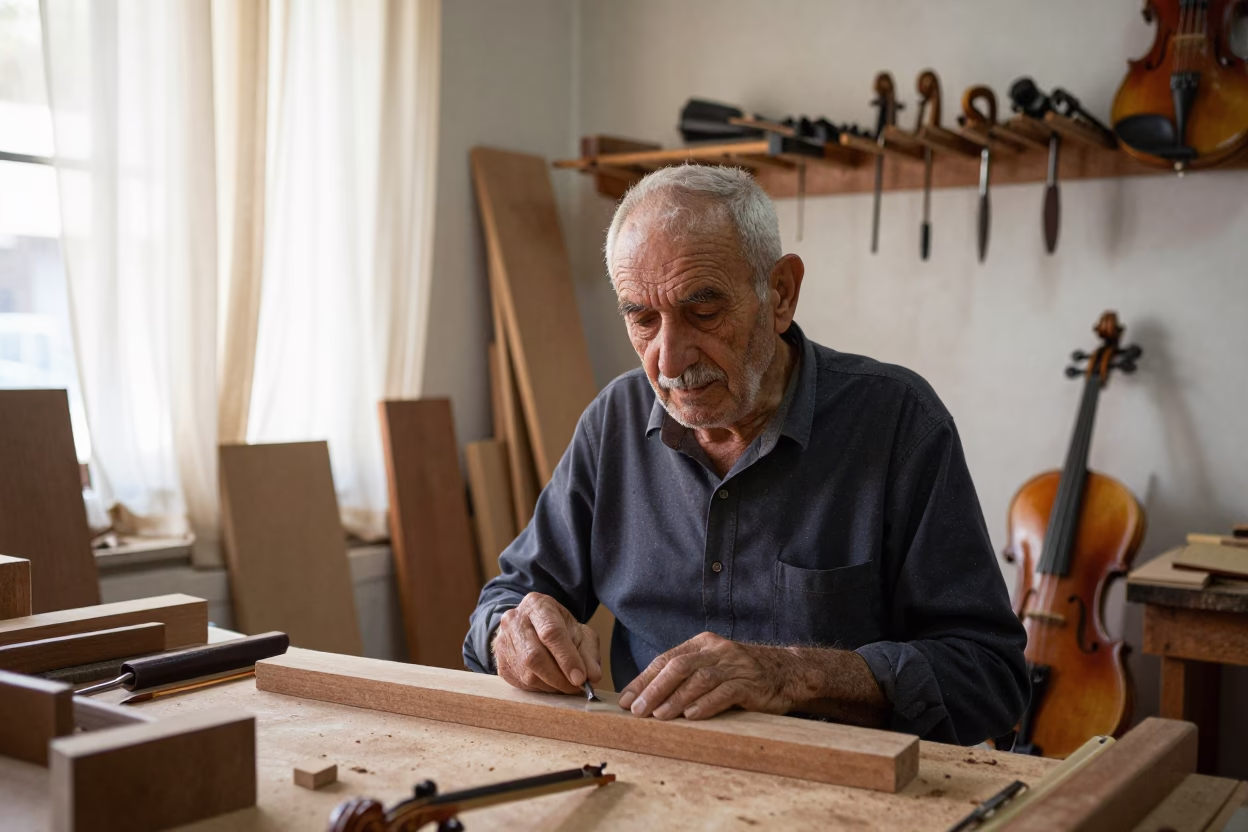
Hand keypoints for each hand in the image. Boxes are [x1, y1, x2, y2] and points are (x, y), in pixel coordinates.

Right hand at [492, 592, 601, 694]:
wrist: (530, 626)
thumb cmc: (558, 628)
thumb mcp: (579, 632)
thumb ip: (589, 653)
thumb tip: (593, 676)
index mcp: (536, 605)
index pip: (551, 633)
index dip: (567, 658)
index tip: (580, 678)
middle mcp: (514, 621)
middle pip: (535, 656)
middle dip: (559, 677)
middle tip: (576, 687)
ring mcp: (503, 642)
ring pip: (528, 674)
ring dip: (552, 686)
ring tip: (567, 685)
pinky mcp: (501, 664)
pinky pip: (522, 684)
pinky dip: (541, 689)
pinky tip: (552, 684)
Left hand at [617, 632, 804, 720]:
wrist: (787, 671)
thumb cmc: (741, 674)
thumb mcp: (712, 667)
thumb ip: (685, 676)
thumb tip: (646, 696)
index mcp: (702, 643)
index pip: (667, 659)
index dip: (644, 679)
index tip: (626, 699)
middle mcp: (717, 650)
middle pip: (679, 667)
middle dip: (654, 689)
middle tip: (637, 709)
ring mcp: (735, 665)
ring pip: (699, 679)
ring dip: (676, 699)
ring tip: (659, 716)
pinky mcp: (751, 683)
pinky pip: (725, 692)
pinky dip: (707, 704)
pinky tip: (692, 716)